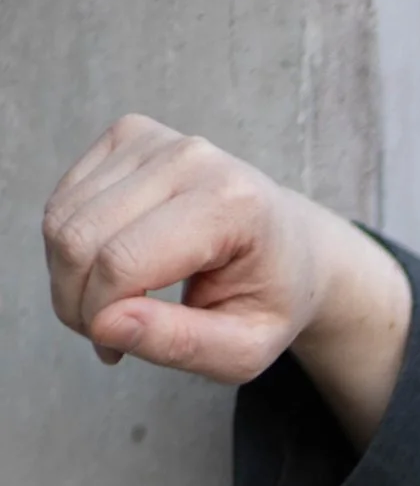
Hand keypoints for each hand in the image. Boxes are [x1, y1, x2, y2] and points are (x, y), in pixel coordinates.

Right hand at [42, 113, 410, 444]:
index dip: (100, 316)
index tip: (113, 350)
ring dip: (68, 278)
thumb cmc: (270, 301)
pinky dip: (70, 247)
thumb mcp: (246, 349)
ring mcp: (154, 138)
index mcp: (229, 204)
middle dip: (75, 301)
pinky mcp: (127, 135)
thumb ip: (182, 345)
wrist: (291, 248)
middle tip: (105, 337)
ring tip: (111, 308)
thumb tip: (104, 327)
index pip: (122, 262)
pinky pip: (63, 200)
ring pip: (60, 219)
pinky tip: (108, 270)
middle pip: (80, 237)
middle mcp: (189, 157)